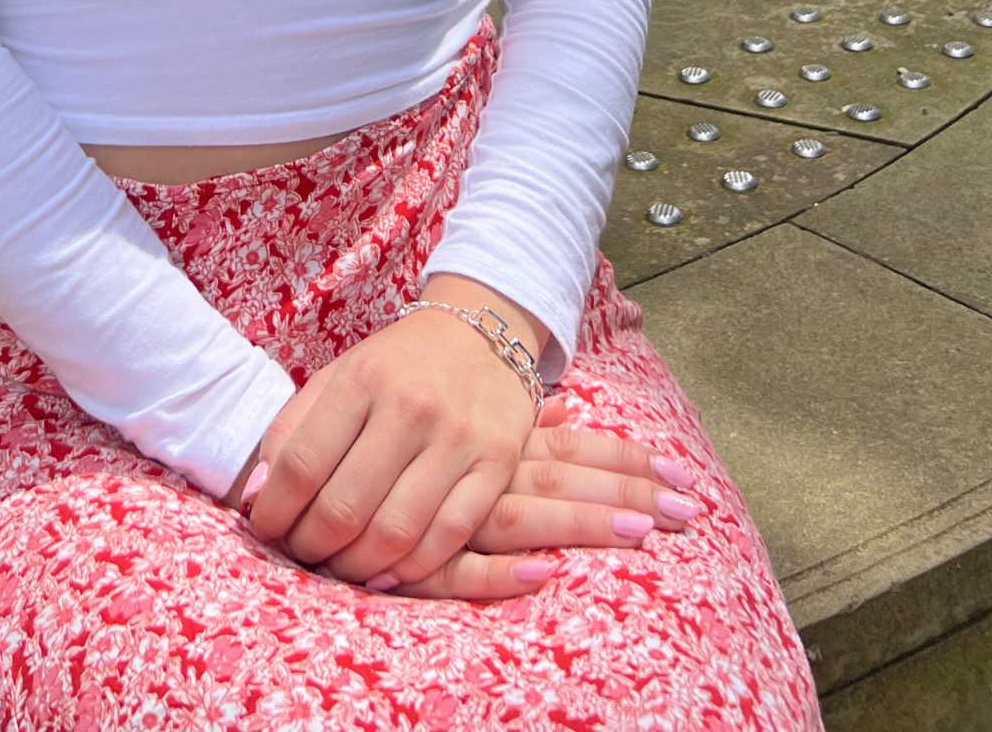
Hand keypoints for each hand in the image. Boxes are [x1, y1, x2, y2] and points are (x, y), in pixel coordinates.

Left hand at [226, 290, 697, 599]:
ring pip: (404, 532)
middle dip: (317, 553)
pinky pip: (460, 534)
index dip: (276, 512)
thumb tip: (255, 491)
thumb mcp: (341, 378)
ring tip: (346, 586)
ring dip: (369, 571)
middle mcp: (409, 410)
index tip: (261, 538)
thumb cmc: (395, 361)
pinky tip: (405, 580)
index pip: (302, 462)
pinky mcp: (500, 464)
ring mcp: (459, 440)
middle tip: (299, 574)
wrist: (485, 325)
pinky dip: (429, 566)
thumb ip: (299, 429)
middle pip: (348, 508)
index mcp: (363, 383)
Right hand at [377, 395, 701, 599]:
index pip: (568, 450)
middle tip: (690, 511)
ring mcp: (442, 511)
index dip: (624, 461)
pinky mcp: (408, 557)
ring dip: (585, 525)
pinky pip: (458, 567)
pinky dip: (502, 576)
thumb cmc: (388, 419)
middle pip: (559, 480)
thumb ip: (513, 423)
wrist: (301, 447)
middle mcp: (470, 466)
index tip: (684, 477)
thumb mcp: (455, 417)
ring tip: (646, 532)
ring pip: (521, 520)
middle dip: (626, 495)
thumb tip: (567, 415)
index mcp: (488, 439)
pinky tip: (544, 576)